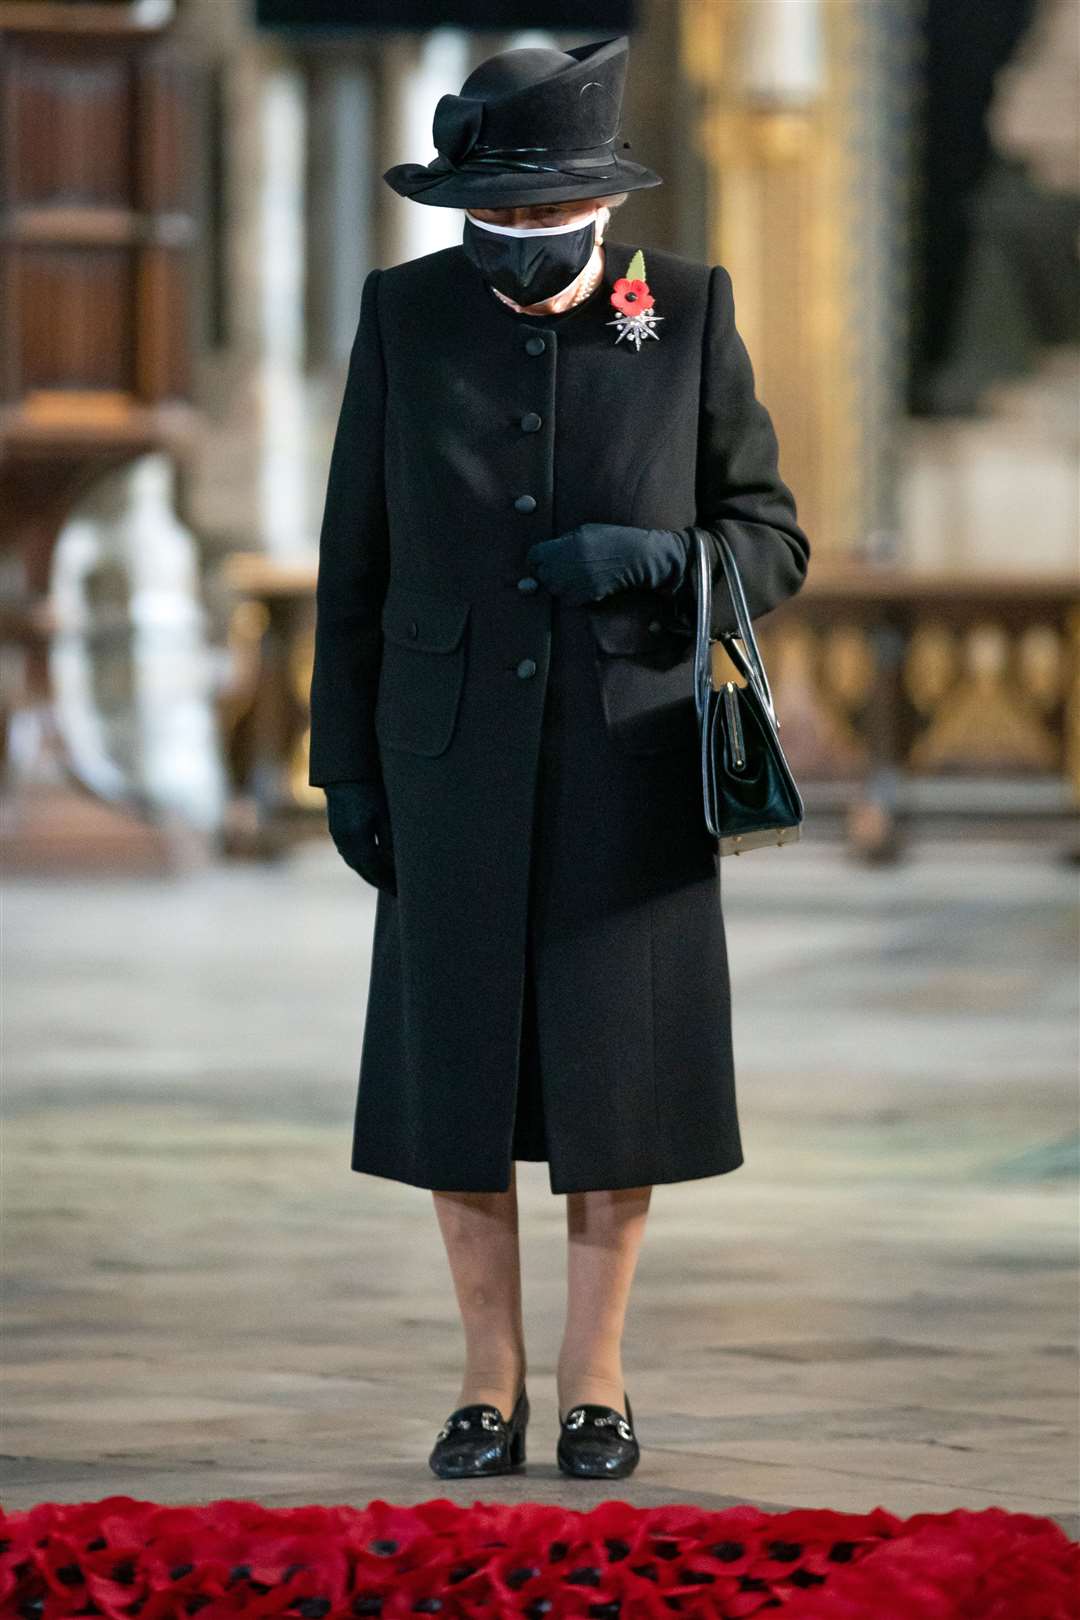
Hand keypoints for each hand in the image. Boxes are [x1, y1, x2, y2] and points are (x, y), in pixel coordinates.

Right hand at [324, 780, 396, 894]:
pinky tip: (372, 864)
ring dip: (371, 875)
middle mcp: (345, 843)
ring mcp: (338, 838)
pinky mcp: (337, 831)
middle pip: (364, 871)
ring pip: (356, 864)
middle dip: (381, 883)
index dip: (388, 883)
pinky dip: (363, 864)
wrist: (344, 772)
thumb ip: (390, 840)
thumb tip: (397, 864)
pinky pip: (351, 855)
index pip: (375, 871)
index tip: (401, 894)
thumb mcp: (384, 813)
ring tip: (387, 882)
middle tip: (397, 893)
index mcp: (357, 840)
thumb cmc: (369, 789)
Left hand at [525, 522, 688, 605]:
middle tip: (565, 565)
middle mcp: (560, 569)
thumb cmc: (610, 539)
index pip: (532, 557)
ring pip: (553, 588)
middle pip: (540, 574)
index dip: (538, 557)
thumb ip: (561, 542)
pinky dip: (573, 593)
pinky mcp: (580, 599)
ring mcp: (569, 586)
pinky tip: (586, 582)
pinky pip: (567, 598)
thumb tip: (548, 551)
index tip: (546, 557)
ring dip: (560, 583)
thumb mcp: (582, 531)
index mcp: (558, 549)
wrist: (633, 558)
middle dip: (548, 570)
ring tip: (578, 573)